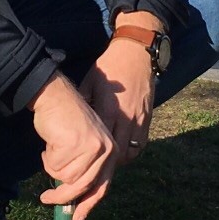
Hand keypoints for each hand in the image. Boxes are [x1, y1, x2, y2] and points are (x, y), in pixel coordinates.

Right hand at [31, 72, 117, 219]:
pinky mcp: (75, 144)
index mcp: (110, 152)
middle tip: (45, 198)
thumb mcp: (82, 147)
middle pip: (82, 187)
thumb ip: (83, 171)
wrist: (55, 97)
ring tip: (51, 151)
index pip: (101, 187)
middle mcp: (106, 150)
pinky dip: (47, 158)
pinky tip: (49, 143)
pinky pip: (55, 166)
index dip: (87, 205)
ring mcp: (92, 147)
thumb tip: (73, 204)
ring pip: (66, 178)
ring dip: (52, 167)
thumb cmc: (65, 122)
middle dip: (61, 196)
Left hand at [84, 33, 155, 166]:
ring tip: (107, 161)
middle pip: (116, 154)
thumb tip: (70, 121)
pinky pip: (141, 144)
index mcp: (108, 109)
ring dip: (119, 160)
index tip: (80, 161)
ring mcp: (139, 119)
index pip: (99, 143)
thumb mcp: (89, 82)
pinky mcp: (148, 117)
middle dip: (104, 165)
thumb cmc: (109, 66)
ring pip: (130, 152)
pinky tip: (121, 150)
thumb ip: (83, 103)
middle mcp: (125, 118)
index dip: (90, 157)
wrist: (136, 52)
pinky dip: (131, 151)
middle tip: (92, 167)